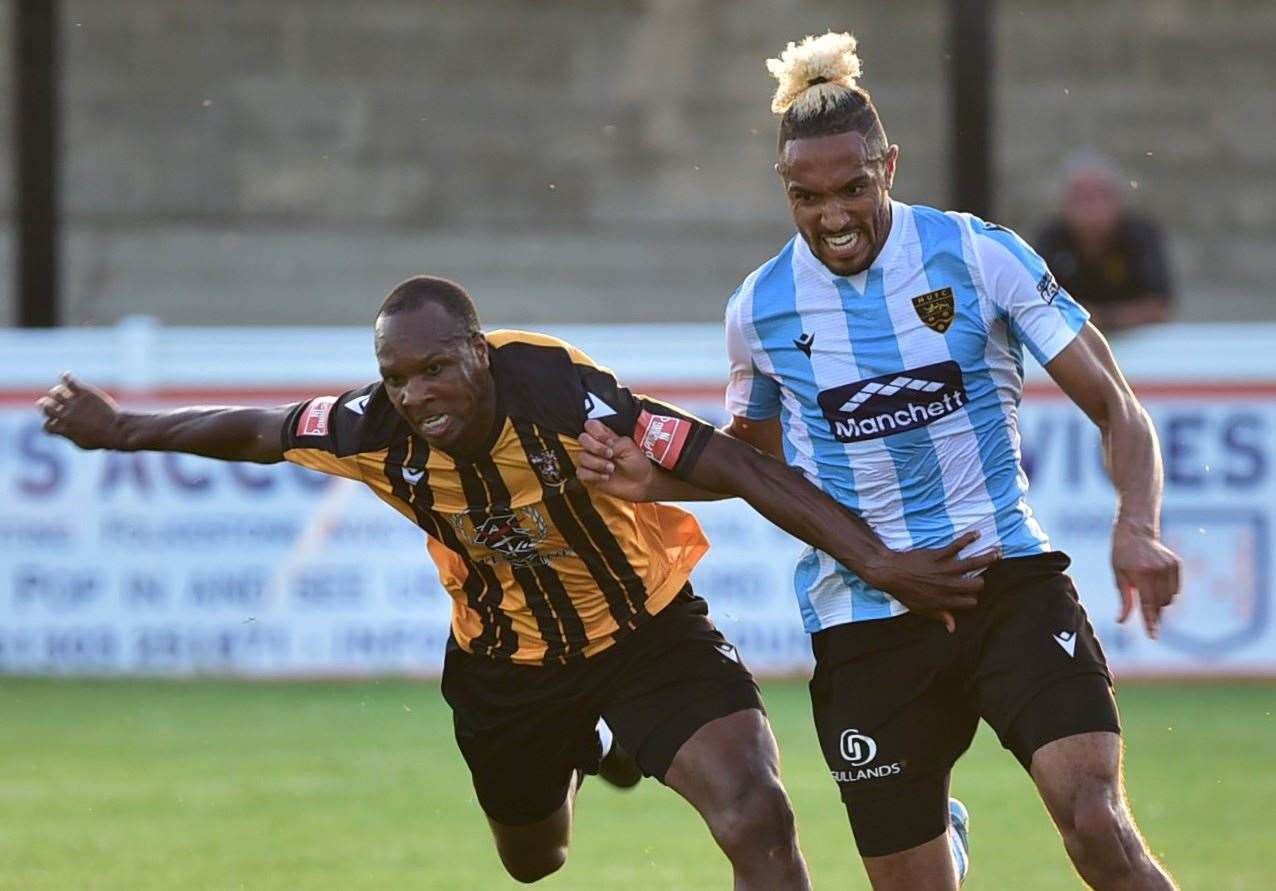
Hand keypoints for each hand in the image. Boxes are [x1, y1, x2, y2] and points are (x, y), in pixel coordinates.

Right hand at [36, 373, 124, 449]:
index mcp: (63, 429)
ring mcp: (74, 404)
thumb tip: (64, 433)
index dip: (51, 423)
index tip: (59, 421)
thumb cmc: (101, 439)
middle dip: (45, 405)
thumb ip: (70, 436)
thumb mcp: (82, 444)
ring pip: (56, 393)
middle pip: (45, 406)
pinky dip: (66, 377)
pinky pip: (70, 382)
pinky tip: (67, 377)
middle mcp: (65, 415)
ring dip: (58, 392)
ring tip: (65, 392)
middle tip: (51, 403)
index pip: (46, 425)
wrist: (115, 430)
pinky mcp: (84, 394)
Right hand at [575, 419, 654, 500]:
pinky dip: (593, 476)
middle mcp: (595, 447)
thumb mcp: (629, 447)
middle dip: (596, 448)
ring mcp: (591, 461)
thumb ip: (615, 442)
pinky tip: (605, 477)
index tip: (608, 441)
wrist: (640, 483)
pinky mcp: (589, 475)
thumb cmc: (637, 462)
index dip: (596, 432)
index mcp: (605, 436)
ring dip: (597, 464)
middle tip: (610, 455)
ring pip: (582, 457)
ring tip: (611, 468)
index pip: (590, 425)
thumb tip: (604, 444)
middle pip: (582, 438)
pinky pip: (580, 473)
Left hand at [858, 530, 1000, 632]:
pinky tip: (976, 533)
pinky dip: (968, 539)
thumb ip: (940, 616)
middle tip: (983, 575)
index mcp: (944, 600)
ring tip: (997, 552)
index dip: (973, 599)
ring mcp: (944, 569)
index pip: (970, 602)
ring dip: (987, 557)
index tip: (972, 596)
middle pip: (976, 584)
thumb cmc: (905, 592)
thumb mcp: (921, 609)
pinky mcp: (938, 555)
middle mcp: (948, 585)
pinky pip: (957, 546)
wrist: (890, 573)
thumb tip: (953, 628)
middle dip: (982, 581)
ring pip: (972, 564)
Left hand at [1112, 521, 1180, 638]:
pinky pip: (1175, 589)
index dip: (1150, 622)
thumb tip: (1121, 621)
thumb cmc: (1122, 556)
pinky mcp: (1177, 564)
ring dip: (1160, 602)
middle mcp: (1158, 570)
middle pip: (1160, 604)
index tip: (1153, 636)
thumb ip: (1124, 600)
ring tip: (1148, 590)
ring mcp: (1169, 566)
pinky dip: (1167, 592)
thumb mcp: (1118, 577)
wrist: (1135, 532)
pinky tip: (1156, 582)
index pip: (1147, 604)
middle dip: (1153, 612)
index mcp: (1141, 574)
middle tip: (1146, 614)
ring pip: (1169, 598)